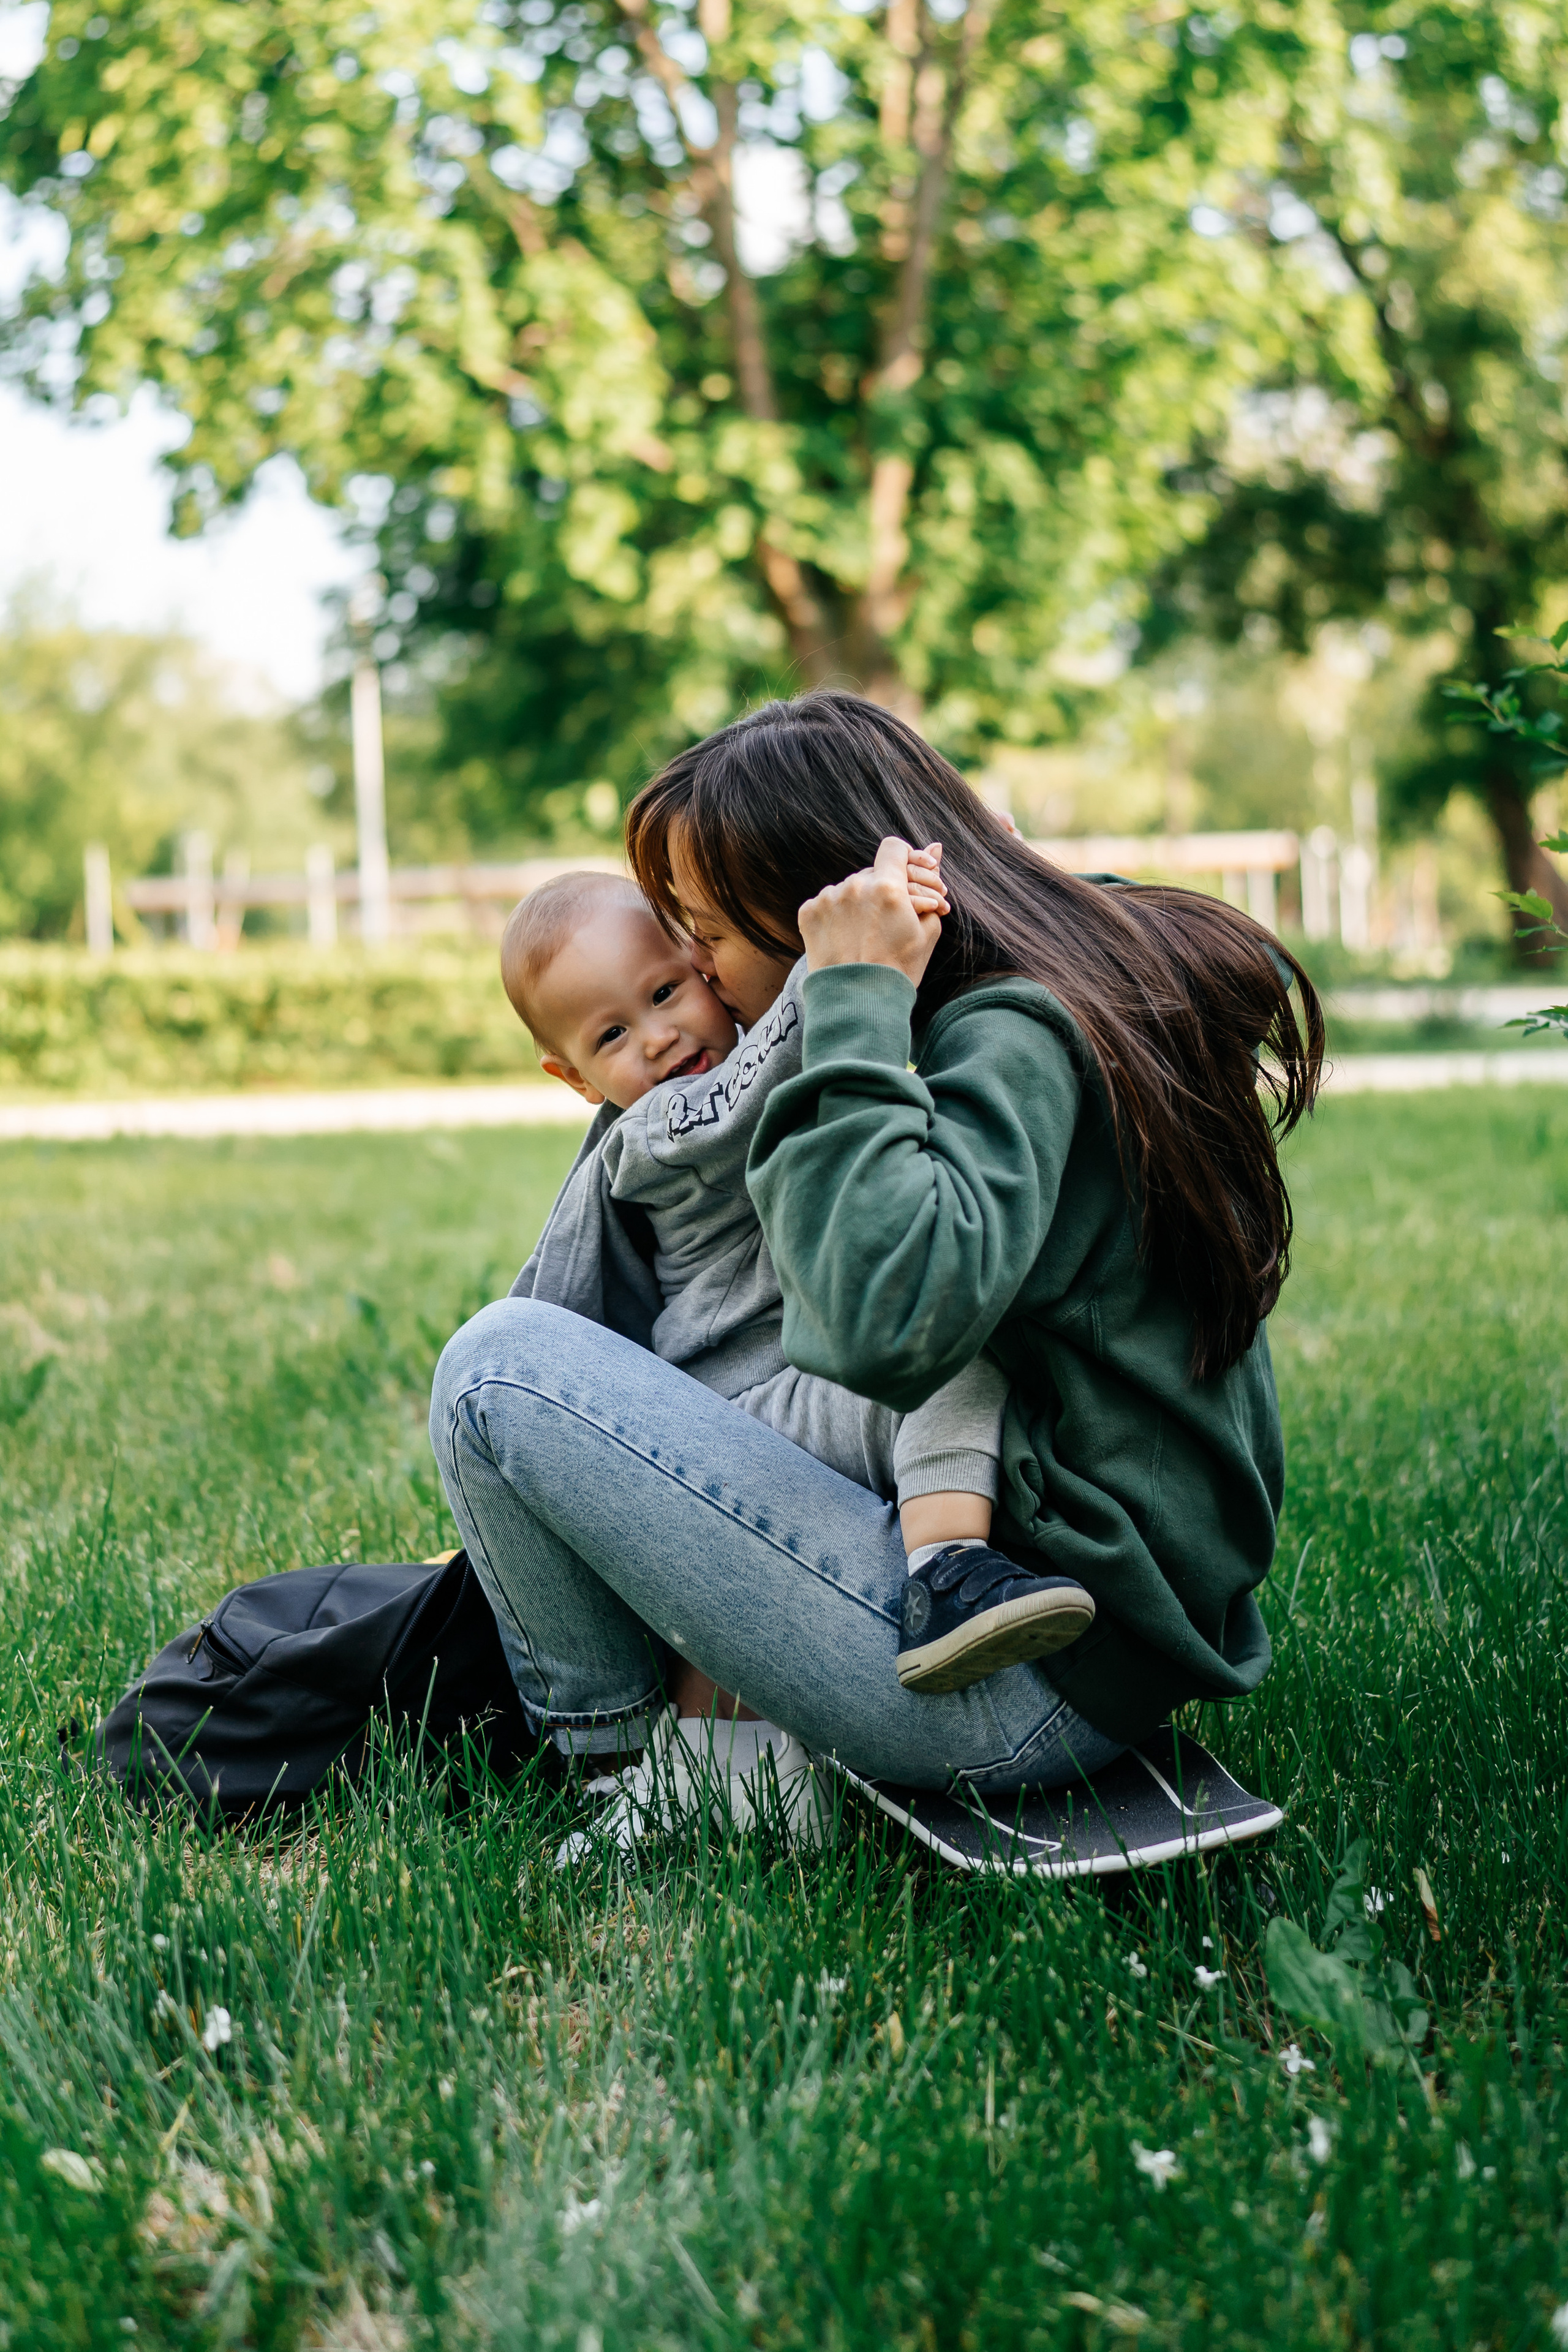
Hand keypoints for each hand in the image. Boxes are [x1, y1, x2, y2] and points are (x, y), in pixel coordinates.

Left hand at [798, 837, 948, 988]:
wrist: (858, 1004)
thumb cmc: (899, 970)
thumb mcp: (926, 929)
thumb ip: (930, 885)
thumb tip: (936, 847)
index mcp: (888, 887)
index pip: (895, 848)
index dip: (905, 860)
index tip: (908, 877)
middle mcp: (854, 886)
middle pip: (872, 872)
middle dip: (885, 889)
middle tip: (894, 918)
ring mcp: (828, 898)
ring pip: (849, 888)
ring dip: (860, 902)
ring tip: (867, 935)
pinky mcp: (808, 912)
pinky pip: (827, 902)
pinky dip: (837, 915)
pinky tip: (846, 937)